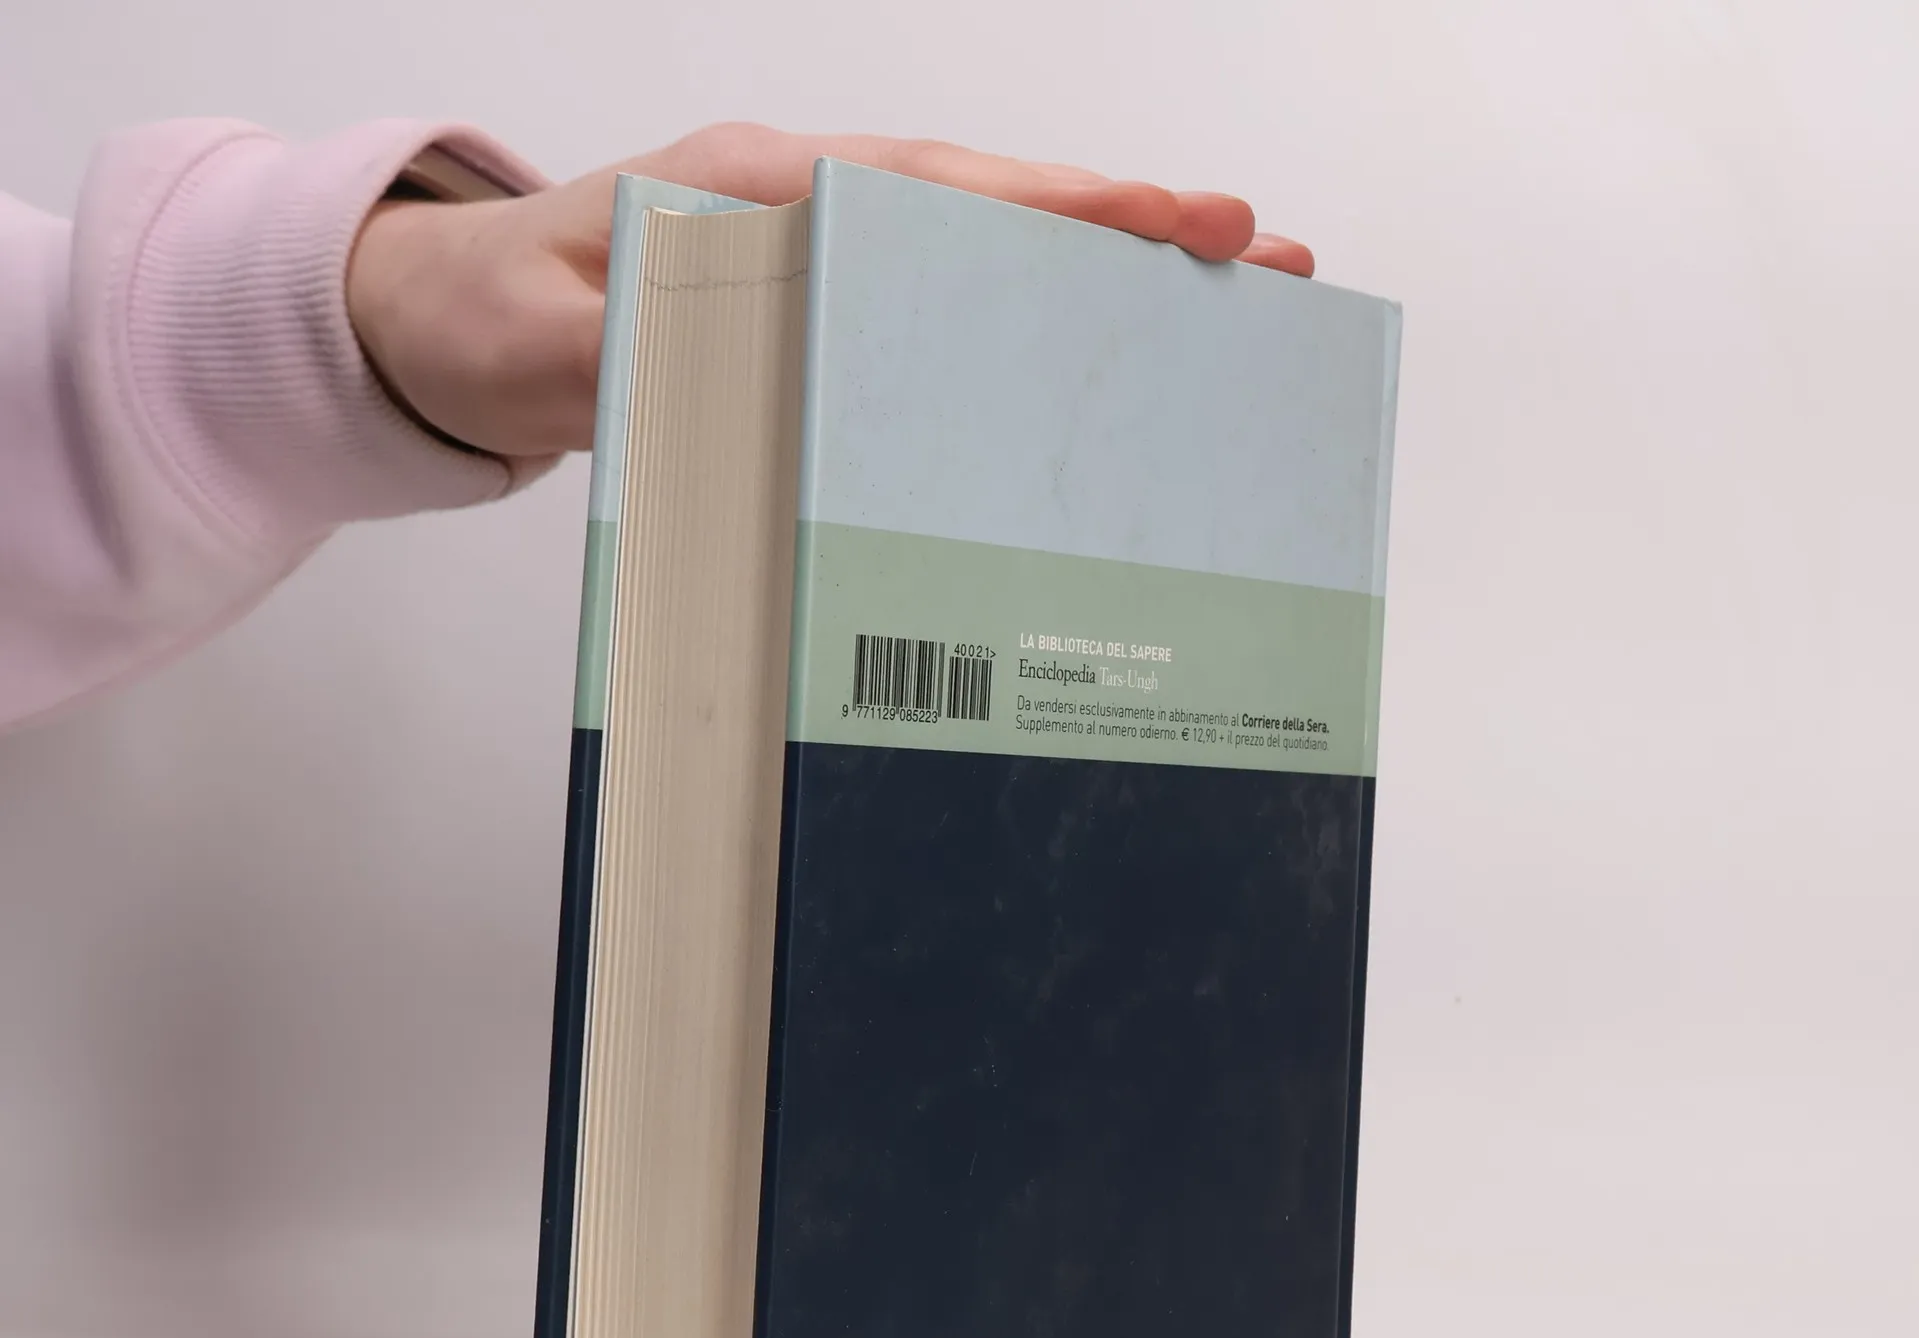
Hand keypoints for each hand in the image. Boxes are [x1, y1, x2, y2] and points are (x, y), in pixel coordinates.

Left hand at [347, 123, 1314, 459]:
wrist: (439, 323)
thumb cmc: (492, 322)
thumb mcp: (548, 342)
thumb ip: (641, 342)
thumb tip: (757, 342)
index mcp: (764, 194)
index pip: (947, 195)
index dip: (1068, 210)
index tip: (1181, 223)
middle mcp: (808, 204)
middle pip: (1000, 207)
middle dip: (1135, 228)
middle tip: (1267, 255)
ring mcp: (817, 247)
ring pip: (986, 247)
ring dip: (1102, 268)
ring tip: (1225, 295)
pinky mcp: (815, 300)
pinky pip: (944, 298)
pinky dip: (1029, 311)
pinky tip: (1089, 350)